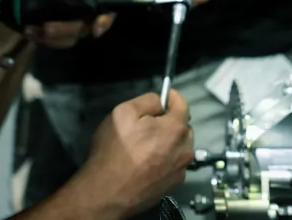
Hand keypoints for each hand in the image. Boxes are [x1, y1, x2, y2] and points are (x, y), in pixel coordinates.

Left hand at [0, 0, 114, 46]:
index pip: (102, 6)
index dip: (104, 19)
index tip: (95, 30)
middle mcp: (77, 7)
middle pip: (84, 26)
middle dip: (66, 30)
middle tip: (46, 28)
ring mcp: (63, 20)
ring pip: (70, 38)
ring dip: (52, 38)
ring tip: (31, 30)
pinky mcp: (49, 30)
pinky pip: (54, 43)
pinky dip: (43, 41)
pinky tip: (29, 33)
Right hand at [75, 91, 194, 215]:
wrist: (107, 193)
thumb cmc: (114, 152)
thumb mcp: (124, 112)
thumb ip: (148, 100)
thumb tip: (160, 101)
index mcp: (175, 129)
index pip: (183, 104)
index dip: (171, 97)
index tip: (163, 98)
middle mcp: (184, 150)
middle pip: (183, 126)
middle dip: (169, 121)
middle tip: (147, 125)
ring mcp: (180, 170)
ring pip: (179, 146)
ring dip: (168, 141)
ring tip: (145, 146)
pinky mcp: (173, 184)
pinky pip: (173, 163)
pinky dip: (164, 159)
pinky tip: (146, 162)